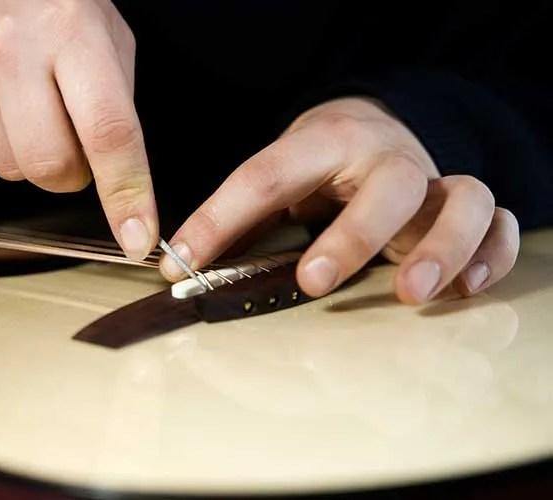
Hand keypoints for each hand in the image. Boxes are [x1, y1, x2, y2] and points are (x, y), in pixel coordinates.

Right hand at [0, 0, 156, 259]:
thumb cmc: (61, 11)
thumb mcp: (111, 44)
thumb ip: (118, 115)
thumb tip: (125, 196)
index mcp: (73, 32)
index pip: (107, 132)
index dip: (126, 193)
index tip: (136, 239)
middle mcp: (9, 48)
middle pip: (50, 167)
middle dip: (71, 173)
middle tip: (71, 139)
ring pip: (10, 169)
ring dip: (29, 155)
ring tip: (28, 106)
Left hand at [160, 97, 519, 303]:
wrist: (375, 131)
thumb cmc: (320, 165)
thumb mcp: (281, 177)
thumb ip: (245, 216)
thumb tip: (184, 262)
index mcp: (324, 142)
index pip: (266, 175)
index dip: (219, 219)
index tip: (182, 263)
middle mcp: (386, 159)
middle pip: (390, 184)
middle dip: (354, 237)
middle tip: (313, 282)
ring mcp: (432, 182)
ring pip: (465, 199)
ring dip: (441, 248)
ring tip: (411, 294)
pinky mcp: (460, 207)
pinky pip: (498, 223)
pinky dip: (490, 255)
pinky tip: (463, 289)